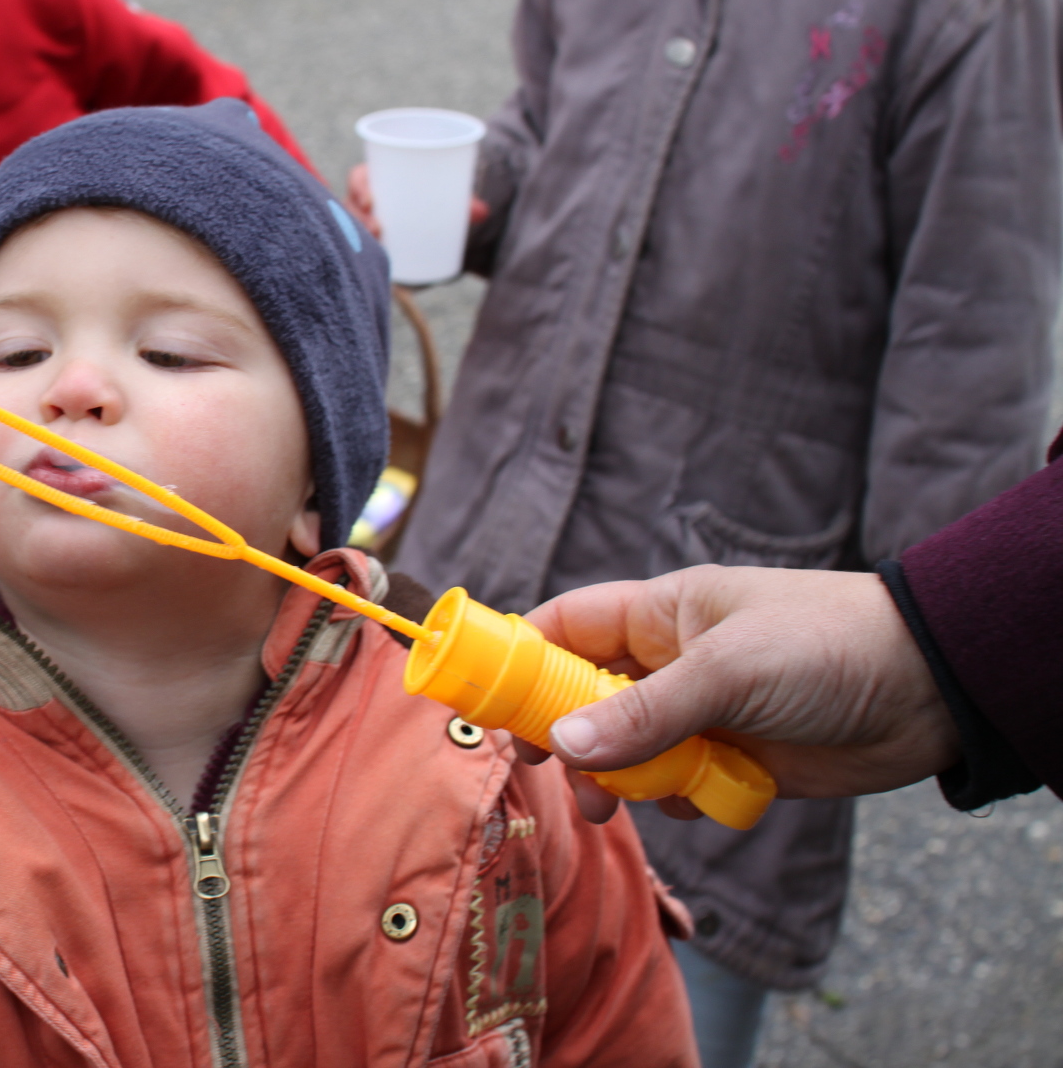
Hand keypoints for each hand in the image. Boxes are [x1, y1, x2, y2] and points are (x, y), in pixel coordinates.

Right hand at [343, 164, 488, 240]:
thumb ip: (462, 202)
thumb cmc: (432, 197)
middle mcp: (364, 199)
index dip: (359, 186)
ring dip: (357, 234)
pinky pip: (355, 244)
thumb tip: (482, 212)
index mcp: (376, 178)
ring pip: (350, 225)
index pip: (358, 177)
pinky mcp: (367, 239)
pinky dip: (357, 252)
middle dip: (358, 216)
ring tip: (375, 244)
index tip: (371, 200)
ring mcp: (363, 219)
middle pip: (350, 204)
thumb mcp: (446, 196)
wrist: (428, 215)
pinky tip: (361, 262)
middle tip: (378, 228)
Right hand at [515, 566, 961, 823]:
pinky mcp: (735, 760)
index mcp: (660, 614)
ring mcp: (701, 713)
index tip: (486, 701)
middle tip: (549, 767)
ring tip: (615, 803)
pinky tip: (701, 798)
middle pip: (582, 697)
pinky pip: (677, 786)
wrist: (931, 689)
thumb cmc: (826, 644)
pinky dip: (677, 800)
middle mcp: (670, 662)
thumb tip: (561, 743)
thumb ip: (644, 712)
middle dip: (561, 734)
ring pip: (626, 750)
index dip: (519, 658)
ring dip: (616, 778)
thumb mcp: (729, 671)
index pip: (564, 627)